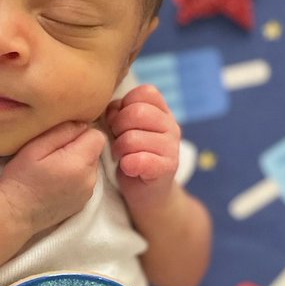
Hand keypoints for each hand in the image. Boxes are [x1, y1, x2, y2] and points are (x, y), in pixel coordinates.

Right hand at [0, 120, 106, 233]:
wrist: (15, 212)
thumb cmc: (21, 178)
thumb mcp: (36, 147)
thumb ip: (62, 132)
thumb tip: (82, 124)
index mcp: (80, 162)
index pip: (97, 136)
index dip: (81, 132)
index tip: (62, 138)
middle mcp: (90, 179)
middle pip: (94, 151)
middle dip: (78, 148)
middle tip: (53, 153)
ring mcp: (88, 193)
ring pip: (90, 166)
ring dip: (77, 163)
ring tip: (53, 168)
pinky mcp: (83, 202)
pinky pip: (86, 181)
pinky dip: (75, 177)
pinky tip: (56, 181)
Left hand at [106, 85, 180, 211]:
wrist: (148, 193)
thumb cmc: (131, 154)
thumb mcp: (123, 128)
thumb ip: (119, 112)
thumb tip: (112, 109)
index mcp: (162, 111)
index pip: (145, 92)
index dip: (124, 104)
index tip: (117, 120)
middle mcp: (171, 125)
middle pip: (136, 113)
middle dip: (117, 127)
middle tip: (116, 140)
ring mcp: (172, 147)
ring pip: (133, 138)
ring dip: (119, 148)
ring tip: (120, 155)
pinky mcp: (168, 168)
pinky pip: (140, 160)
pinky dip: (128, 164)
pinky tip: (128, 168)